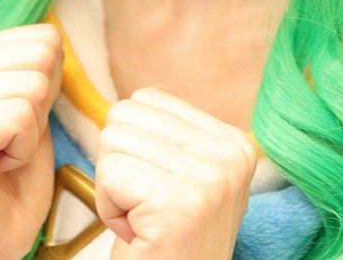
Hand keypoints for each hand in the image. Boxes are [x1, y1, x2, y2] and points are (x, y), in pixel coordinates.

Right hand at [0, 24, 62, 259]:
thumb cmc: (6, 181)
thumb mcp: (32, 109)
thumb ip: (37, 67)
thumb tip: (54, 37)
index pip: (42, 37)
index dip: (47, 89)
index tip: (14, 126)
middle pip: (41, 57)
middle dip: (40, 109)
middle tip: (5, 145)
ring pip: (33, 86)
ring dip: (29, 134)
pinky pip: (20, 118)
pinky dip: (20, 152)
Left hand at [94, 88, 257, 259]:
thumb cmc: (169, 246)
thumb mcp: (189, 180)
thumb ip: (171, 135)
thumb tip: (132, 99)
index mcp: (234, 141)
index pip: (149, 97)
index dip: (137, 147)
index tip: (160, 193)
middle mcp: (229, 154)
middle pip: (126, 114)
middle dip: (120, 164)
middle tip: (146, 210)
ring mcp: (207, 178)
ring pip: (112, 141)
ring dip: (113, 188)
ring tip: (142, 222)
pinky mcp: (176, 204)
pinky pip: (108, 174)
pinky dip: (107, 208)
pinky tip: (136, 234)